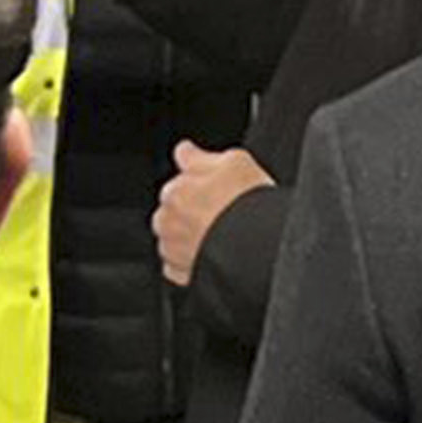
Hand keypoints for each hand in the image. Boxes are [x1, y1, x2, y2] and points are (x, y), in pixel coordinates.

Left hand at [158, 142, 271, 285]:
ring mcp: (171, 246)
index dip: (200, 173)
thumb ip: (201, 156)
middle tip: (224, 207)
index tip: (213, 178)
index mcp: (176, 188)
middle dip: (192, 204)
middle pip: (175, 204)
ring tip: (219, 231)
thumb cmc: (247, 205)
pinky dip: (189, 257)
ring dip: (188, 231)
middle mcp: (166, 218)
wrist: (254, 247)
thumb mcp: (235, 161)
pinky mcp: (179, 272)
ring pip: (174, 233)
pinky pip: (178, 262)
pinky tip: (211, 251)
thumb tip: (184, 151)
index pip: (181, 173)